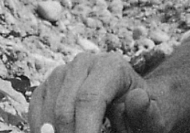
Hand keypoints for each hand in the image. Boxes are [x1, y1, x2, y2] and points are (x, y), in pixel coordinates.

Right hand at [29, 52, 172, 132]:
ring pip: (48, 110)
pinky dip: (42, 129)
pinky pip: (36, 108)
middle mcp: (83, 63)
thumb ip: (149, 114)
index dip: (85, 131)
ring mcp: (62, 72)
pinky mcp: (48, 84)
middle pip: (65, 108)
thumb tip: (138, 98)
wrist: (130, 105)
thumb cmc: (142, 116)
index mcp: (110, 66)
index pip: (89, 100)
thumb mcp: (153, 119)